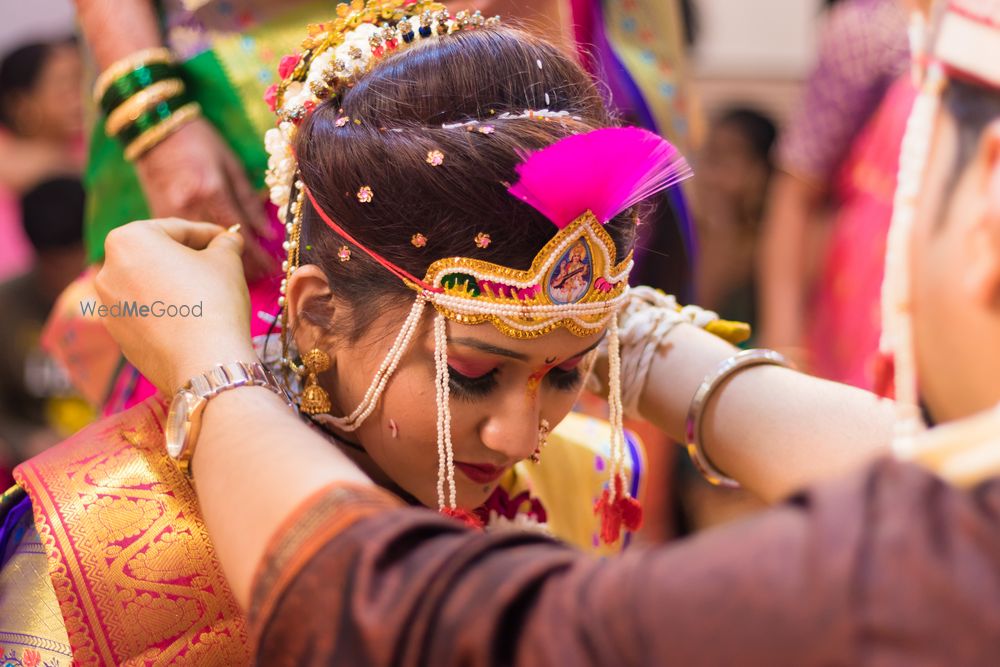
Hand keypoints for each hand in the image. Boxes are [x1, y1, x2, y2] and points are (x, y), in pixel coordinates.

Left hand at [95, 218, 256, 393]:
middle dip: (186, 258)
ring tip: (207, 294)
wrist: (204, 362)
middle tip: (218, 264)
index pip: (177, 229)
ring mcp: (110, 307)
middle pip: (156, 256)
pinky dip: (167, 310)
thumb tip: (229, 240)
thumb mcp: (227, 261)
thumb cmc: (213, 302)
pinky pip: (146, 313)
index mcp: (128, 240)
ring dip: (174, 284)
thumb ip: (225, 244)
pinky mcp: (119, 336)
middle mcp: (107, 270)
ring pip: (148, 285)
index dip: (208, 233)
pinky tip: (193, 319)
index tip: (227, 239)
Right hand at [134, 118, 276, 280]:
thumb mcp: (231, 164)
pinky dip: (196, 255)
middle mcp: (188, 206)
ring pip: (197, 253)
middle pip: (218, 250)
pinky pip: (178, 245)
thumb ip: (249, 200)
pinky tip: (208, 262)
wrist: (154, 127)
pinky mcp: (154, 217)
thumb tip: (268, 233)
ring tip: (237, 277)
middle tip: (258, 279)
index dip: (258, 256)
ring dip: (217, 267)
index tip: (272, 270)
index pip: (240, 234)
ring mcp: (167, 214)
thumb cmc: (199, 140)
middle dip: (240, 268)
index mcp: (211, 191)